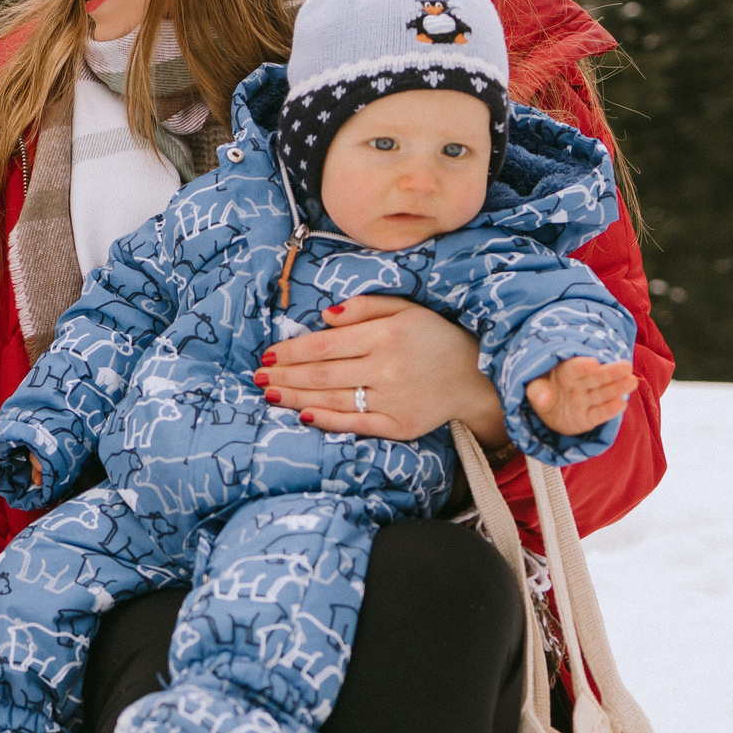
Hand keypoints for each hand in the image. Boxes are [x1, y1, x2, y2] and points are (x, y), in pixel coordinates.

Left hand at [255, 295, 507, 449]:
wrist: (475, 376)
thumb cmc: (434, 337)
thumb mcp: (405, 308)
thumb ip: (364, 307)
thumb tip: (324, 315)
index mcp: (385, 335)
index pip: (324, 345)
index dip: (292, 351)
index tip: (269, 354)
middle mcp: (385, 368)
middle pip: (321, 375)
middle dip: (284, 376)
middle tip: (257, 376)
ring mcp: (392, 399)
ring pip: (332, 400)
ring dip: (295, 398)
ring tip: (269, 393)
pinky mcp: (399, 425)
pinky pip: (355, 424)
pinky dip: (326, 420)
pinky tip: (303, 415)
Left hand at [529, 357, 635, 435]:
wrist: (547, 413)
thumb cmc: (542, 393)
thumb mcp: (534, 389)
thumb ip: (538, 391)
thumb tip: (543, 396)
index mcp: (565, 372)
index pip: (575, 368)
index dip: (583, 366)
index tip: (593, 364)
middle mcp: (579, 385)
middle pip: (596, 378)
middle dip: (610, 372)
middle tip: (626, 366)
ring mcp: (586, 400)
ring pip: (602, 393)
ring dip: (617, 388)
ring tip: (632, 382)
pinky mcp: (588, 418)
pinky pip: (599, 413)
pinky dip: (609, 410)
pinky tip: (621, 404)